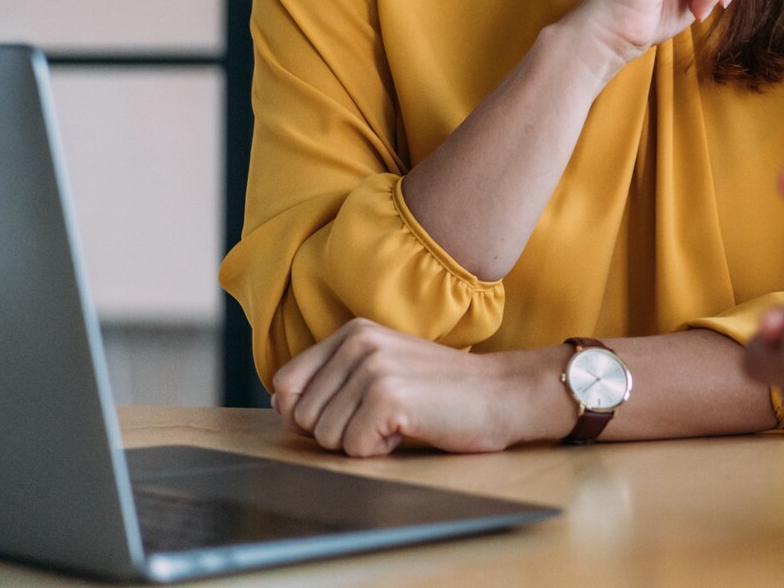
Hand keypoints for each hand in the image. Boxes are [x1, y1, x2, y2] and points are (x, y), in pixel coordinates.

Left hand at [271, 319, 566, 457]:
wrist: (503, 394)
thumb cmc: (443, 392)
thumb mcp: (380, 371)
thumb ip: (330, 381)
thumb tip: (281, 405)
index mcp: (351, 332)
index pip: (284, 386)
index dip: (311, 413)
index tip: (356, 409)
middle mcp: (357, 343)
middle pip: (302, 419)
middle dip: (341, 431)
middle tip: (389, 414)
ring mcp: (371, 368)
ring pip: (325, 439)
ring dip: (363, 442)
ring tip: (403, 418)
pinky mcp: (387, 397)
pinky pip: (354, 449)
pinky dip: (382, 451)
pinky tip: (412, 427)